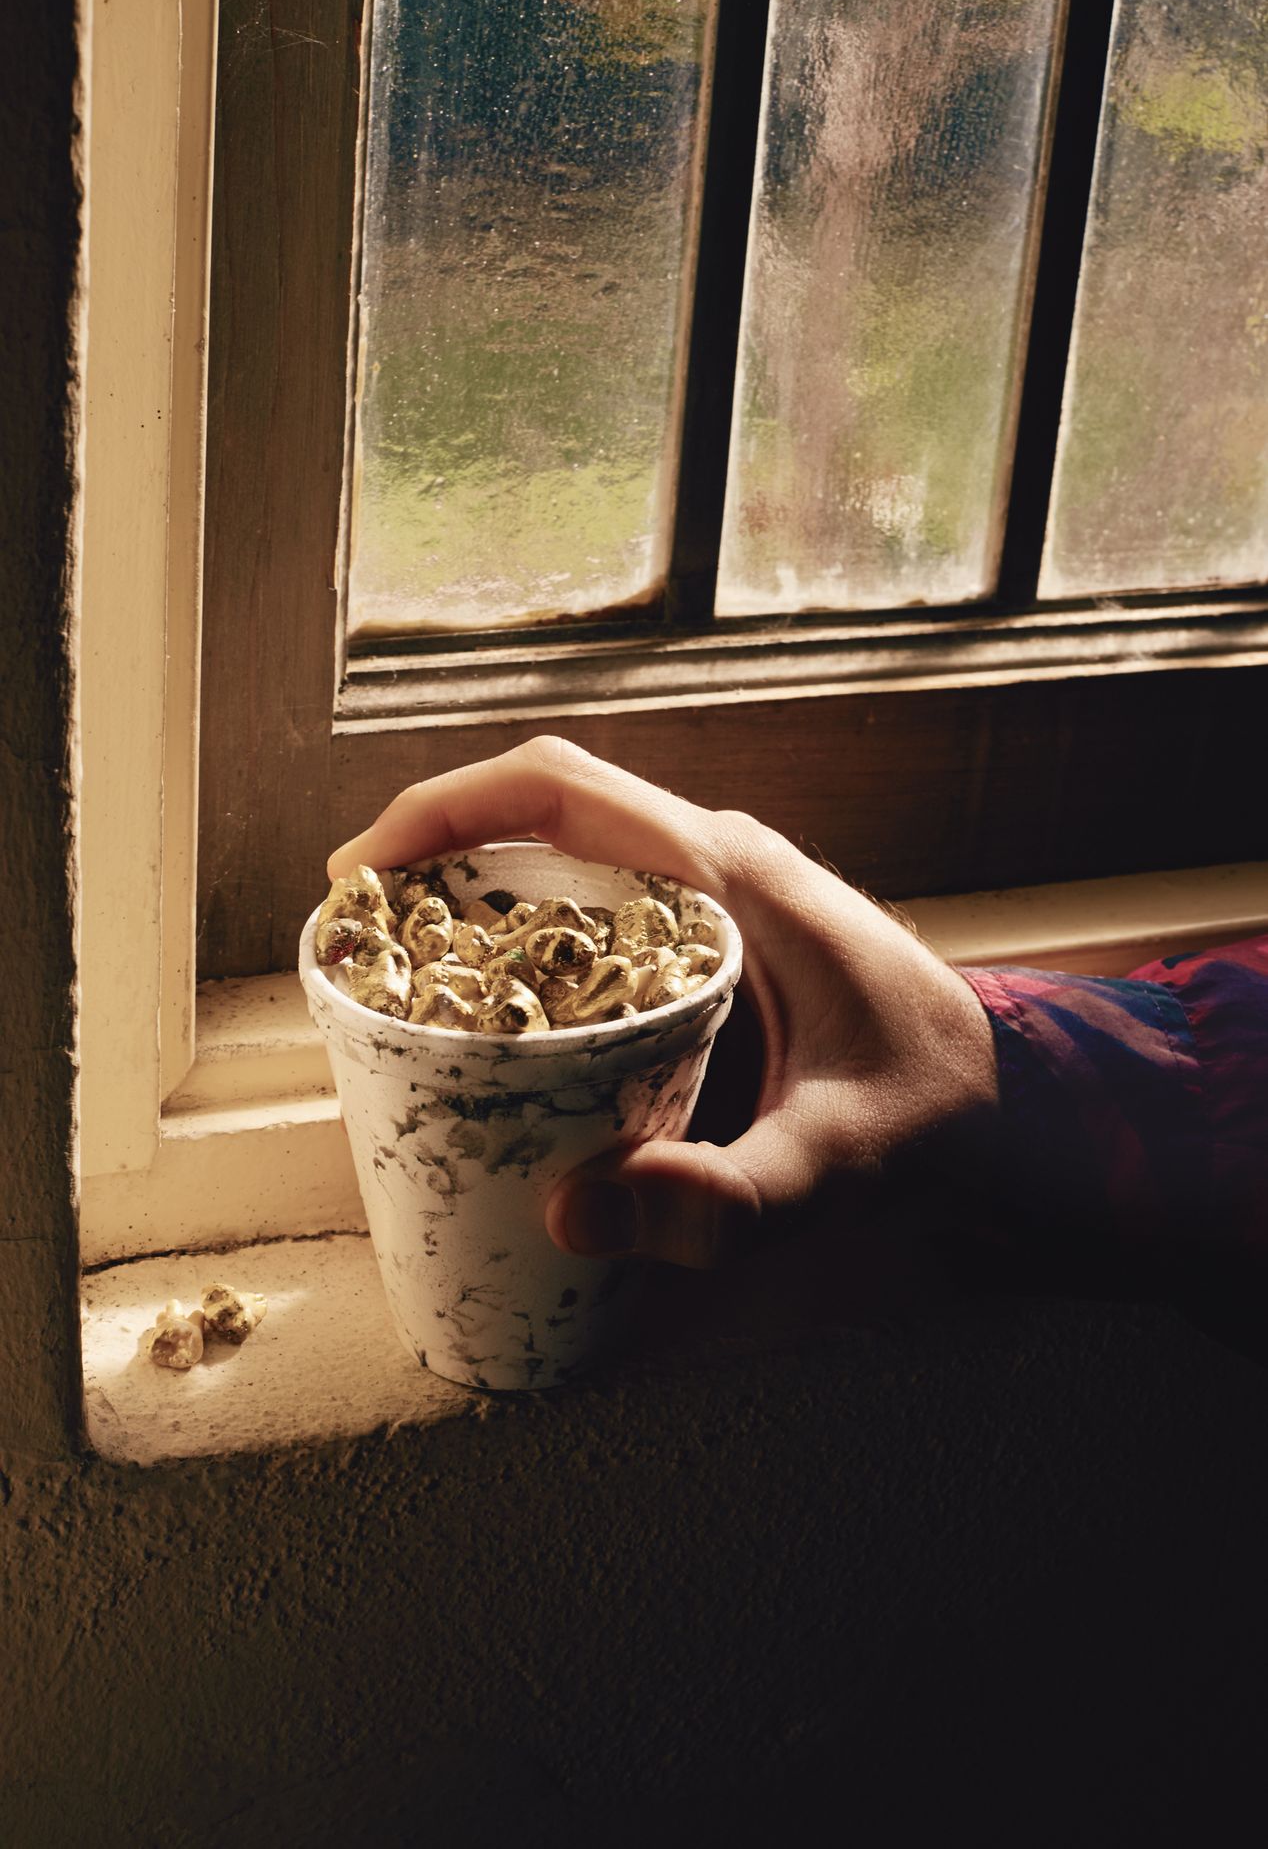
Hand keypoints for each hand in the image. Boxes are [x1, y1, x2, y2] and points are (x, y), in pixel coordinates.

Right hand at [328, 737, 998, 1269]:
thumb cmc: (935, 1108)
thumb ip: (723, 1199)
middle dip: (436, 856)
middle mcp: (712, 862)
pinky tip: (492, 1014)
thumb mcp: (836, 1164)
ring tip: (399, 977)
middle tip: (361, 943)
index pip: (558, 791)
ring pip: (563, 858)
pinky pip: (595, 906)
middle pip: (540, 815)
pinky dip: (523, 936)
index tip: (361, 871)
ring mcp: (712, 892)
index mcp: (728, 873)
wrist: (1011, 1094)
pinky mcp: (712, 936)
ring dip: (473, 895)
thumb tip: (567, 1211)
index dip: (443, 809)